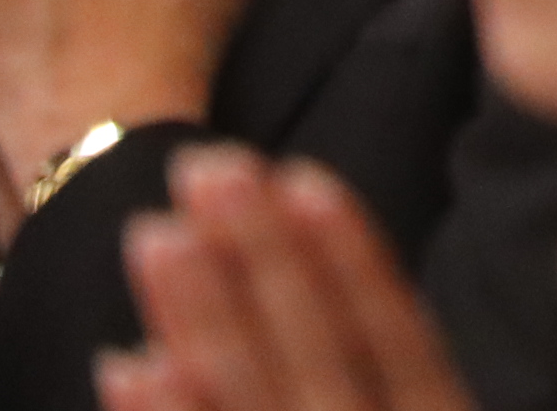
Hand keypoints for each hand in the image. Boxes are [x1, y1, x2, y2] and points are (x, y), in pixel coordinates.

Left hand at [100, 145, 474, 410]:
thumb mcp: (433, 407)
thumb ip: (406, 362)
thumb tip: (339, 239)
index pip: (399, 334)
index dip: (354, 256)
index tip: (305, 178)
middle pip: (320, 351)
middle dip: (263, 258)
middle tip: (209, 170)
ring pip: (252, 396)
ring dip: (201, 317)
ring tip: (154, 234)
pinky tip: (124, 362)